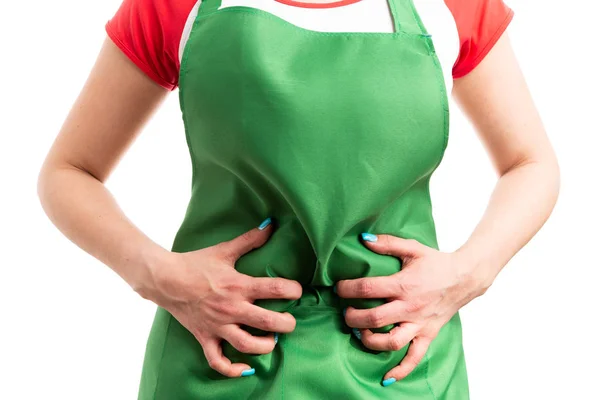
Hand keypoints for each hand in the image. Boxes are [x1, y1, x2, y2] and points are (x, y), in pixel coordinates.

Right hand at [146, 218, 302, 377]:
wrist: (165, 278)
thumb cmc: (196, 263)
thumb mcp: (225, 250)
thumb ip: (250, 239)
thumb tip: (270, 224)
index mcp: (239, 285)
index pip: (274, 289)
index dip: (292, 290)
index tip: (297, 291)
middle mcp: (231, 308)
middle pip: (267, 322)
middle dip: (285, 324)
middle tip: (290, 322)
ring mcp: (218, 325)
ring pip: (246, 344)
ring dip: (264, 346)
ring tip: (272, 341)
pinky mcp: (205, 337)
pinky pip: (217, 360)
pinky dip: (231, 369)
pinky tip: (245, 369)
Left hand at [335, 233, 486, 384]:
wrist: (465, 277)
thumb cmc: (436, 262)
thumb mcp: (412, 248)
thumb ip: (388, 243)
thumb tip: (363, 239)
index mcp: (404, 284)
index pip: (368, 289)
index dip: (348, 289)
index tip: (338, 288)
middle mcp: (410, 307)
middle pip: (375, 318)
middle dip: (353, 317)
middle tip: (345, 312)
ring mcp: (419, 323)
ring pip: (392, 341)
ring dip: (370, 341)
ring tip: (359, 332)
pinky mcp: (427, 334)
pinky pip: (414, 358)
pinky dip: (401, 370)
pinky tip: (386, 378)